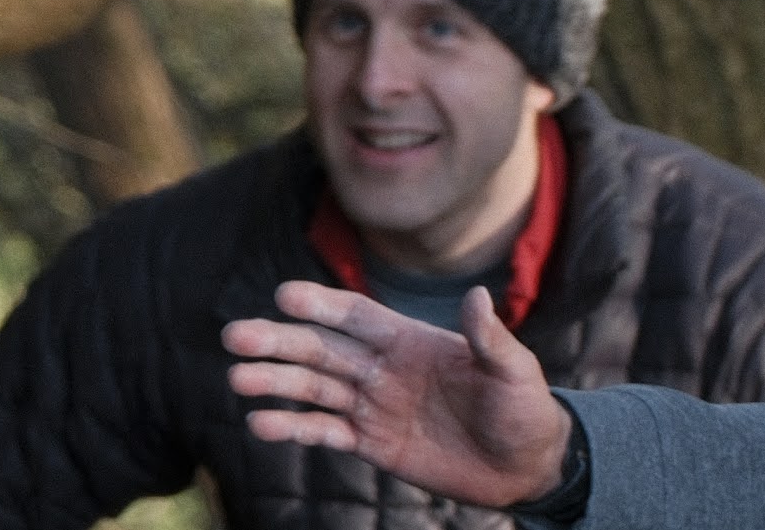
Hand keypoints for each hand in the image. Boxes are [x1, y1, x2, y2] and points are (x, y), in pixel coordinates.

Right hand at [225, 283, 570, 509]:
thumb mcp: (515, 374)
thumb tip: (476, 296)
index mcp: (409, 341)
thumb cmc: (526, 412)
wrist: (529, 469)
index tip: (285, 295)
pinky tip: (261, 424)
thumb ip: (490, 339)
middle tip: (235, 336)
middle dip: (279, 342)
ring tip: (237, 379)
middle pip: (321, 349)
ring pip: (314, 389)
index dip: (322, 305)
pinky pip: (325, 432)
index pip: (356, 316)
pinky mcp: (373, 443)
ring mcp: (374, 405)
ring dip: (274, 383)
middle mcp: (383, 367)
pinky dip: (292, 428)